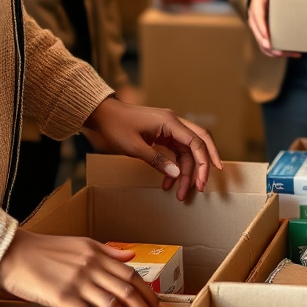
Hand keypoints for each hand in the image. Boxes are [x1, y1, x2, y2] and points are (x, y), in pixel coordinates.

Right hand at [0, 231, 168, 306]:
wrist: (13, 252)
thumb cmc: (44, 249)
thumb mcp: (81, 243)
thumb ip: (107, 251)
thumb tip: (131, 256)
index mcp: (99, 255)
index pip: (132, 275)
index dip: (149, 294)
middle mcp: (93, 267)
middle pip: (128, 291)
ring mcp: (79, 282)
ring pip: (112, 305)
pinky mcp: (62, 297)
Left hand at [84, 97, 221, 200]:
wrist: (104, 114)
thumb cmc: (116, 127)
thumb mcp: (134, 147)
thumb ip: (157, 161)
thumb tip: (177, 175)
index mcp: (170, 122)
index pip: (195, 142)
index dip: (203, 162)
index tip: (202, 181)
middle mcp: (174, 123)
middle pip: (199, 143)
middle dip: (202, 165)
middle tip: (201, 186)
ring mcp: (170, 128)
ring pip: (187, 150)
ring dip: (186, 170)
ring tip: (180, 192)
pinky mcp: (164, 133)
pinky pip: (177, 150)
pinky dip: (176, 166)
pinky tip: (169, 181)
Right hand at [247, 0, 297, 58]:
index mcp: (256, 7)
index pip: (258, 20)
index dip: (263, 31)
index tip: (269, 41)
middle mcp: (254, 20)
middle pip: (260, 36)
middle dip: (270, 46)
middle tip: (282, 52)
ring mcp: (258, 28)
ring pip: (263, 45)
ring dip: (276, 52)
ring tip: (293, 53)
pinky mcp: (264, 32)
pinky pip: (268, 45)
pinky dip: (278, 51)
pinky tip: (292, 52)